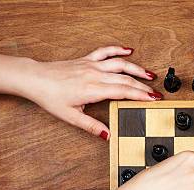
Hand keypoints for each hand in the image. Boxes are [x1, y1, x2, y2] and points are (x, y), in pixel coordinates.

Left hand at [23, 46, 161, 139]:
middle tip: (157, 93)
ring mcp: (91, 65)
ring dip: (137, 68)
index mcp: (93, 89)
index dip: (141, 95)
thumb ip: (91, 126)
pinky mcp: (86, 59)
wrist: (36, 79)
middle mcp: (95, 75)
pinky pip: (105, 52)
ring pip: (119, 64)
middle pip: (126, 79)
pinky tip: (129, 51)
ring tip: (150, 75)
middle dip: (144, 87)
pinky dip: (118, 50)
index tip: (153, 99)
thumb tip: (107, 135)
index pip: (124, 91)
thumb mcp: (71, 117)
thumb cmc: (50, 97)